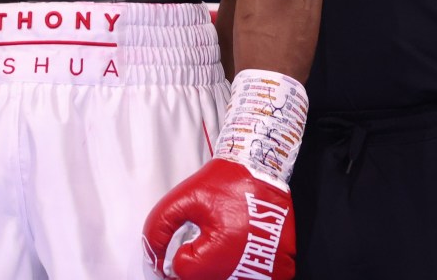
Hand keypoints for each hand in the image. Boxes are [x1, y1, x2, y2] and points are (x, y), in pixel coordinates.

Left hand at [141, 158, 294, 278]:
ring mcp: (267, 273)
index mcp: (218, 254)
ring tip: (229, 239)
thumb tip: (154, 255)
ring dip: (222, 266)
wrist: (264, 167)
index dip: (181, 252)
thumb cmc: (229, 181)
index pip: (184, 272)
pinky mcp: (282, 271)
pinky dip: (245, 269)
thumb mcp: (185, 196)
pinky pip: (254, 278)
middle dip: (202, 261)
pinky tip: (244, 247)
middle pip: (206, 279)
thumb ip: (160, 226)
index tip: (189, 239)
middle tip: (212, 236)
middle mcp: (244, 268)